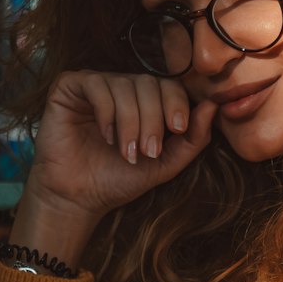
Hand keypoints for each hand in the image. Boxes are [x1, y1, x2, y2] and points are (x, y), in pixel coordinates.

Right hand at [11, 71, 217, 264]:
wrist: (79, 198)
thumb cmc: (119, 180)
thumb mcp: (165, 164)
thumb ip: (192, 139)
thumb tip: (214, 106)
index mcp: (144, 101)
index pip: (168, 85)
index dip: (176, 103)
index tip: (176, 130)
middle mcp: (121, 88)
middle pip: (149, 83)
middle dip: (153, 119)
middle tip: (148, 151)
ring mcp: (95, 85)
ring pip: (125, 84)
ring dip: (131, 122)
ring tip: (127, 152)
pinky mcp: (69, 87)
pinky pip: (96, 84)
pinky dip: (107, 111)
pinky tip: (106, 136)